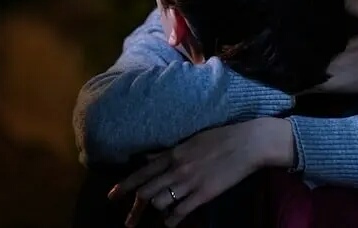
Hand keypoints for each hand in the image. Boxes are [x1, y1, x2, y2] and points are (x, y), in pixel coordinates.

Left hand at [108, 117, 293, 226]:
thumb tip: (149, 156)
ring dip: (157, 210)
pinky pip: (180, 213)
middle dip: (135, 207)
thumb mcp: (191, 140)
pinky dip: (172, 221)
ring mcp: (189, 183)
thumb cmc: (220, 137)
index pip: (142, 172)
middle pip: (146, 191)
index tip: (111, 196)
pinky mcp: (203, 195)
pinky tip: (171, 223)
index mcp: (173, 153)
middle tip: (128, 221)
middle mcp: (176, 168)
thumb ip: (168, 151)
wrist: (247, 144)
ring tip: (156, 216)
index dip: (124, 185)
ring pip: (160, 203)